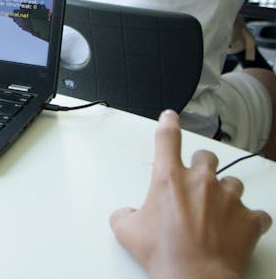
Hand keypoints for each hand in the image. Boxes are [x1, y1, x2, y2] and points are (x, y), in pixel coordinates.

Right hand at [110, 110, 271, 278]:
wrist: (196, 278)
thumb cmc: (165, 254)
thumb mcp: (126, 232)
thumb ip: (124, 215)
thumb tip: (126, 215)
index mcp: (169, 179)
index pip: (167, 138)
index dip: (168, 123)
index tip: (170, 117)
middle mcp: (201, 182)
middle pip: (206, 156)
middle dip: (201, 166)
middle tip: (195, 184)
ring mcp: (229, 199)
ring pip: (232, 182)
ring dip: (224, 192)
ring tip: (216, 211)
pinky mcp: (250, 220)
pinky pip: (256, 213)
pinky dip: (248, 220)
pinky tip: (238, 230)